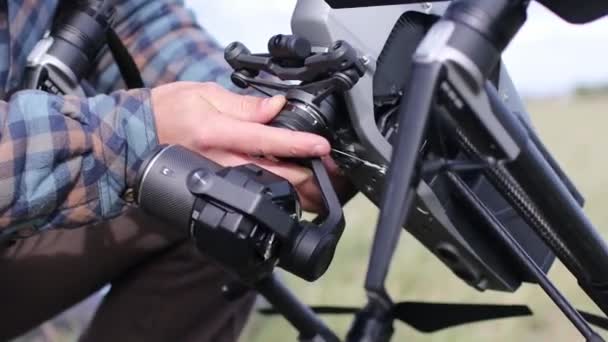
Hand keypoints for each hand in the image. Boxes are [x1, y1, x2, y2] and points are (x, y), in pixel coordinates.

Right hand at [151, 82, 332, 211]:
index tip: (322, 147)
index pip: (267, 141)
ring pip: (266, 191)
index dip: (298, 145)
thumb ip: (244, 105)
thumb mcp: (204, 94)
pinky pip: (250, 194)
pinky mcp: (215, 188)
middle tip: (333, 174)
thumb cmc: (166, 113)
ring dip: (297, 192)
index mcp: (219, 133)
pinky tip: (292, 194)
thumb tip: (276, 107)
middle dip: (308, 177)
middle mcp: (221, 161)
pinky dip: (275, 195)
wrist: (134, 140)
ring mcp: (218, 179)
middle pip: (274, 176)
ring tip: (322, 188)